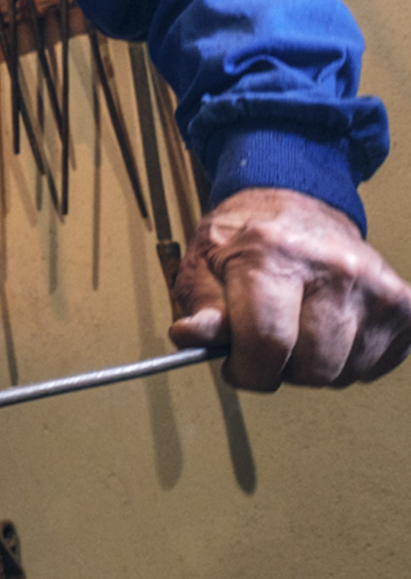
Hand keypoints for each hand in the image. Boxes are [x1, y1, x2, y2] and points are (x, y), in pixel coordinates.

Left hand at [169, 187, 410, 389]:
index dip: (245, 370)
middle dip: (279, 368)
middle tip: (265, 342)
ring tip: (297, 329)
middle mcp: (332, 266)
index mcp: (272, 252)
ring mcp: (374, 285)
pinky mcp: (402, 304)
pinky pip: (372, 367)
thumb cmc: (244, 240)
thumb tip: (189, 337)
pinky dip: (346, 361)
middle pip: (310, 366)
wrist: (295, 205)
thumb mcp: (203, 264)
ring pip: (342, 373)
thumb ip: (200, 307)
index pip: (266, 343)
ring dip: (312, 366)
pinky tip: (327, 329)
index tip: (236, 366)